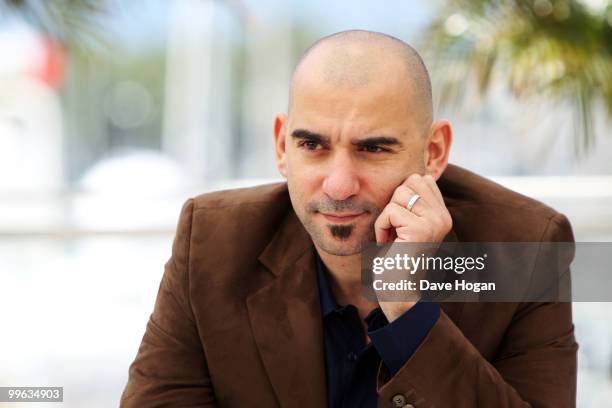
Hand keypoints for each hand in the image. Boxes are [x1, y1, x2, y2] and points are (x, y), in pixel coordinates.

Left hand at [373, 174, 451, 320]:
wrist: (398, 290)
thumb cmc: (396, 257)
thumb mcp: (408, 223)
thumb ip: (414, 201)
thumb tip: (419, 174)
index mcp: (443, 213)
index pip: (421, 178)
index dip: (402, 196)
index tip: (400, 222)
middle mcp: (443, 216)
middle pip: (410, 181)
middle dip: (394, 202)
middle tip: (395, 228)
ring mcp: (434, 222)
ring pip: (398, 195)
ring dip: (386, 216)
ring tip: (392, 237)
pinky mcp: (420, 230)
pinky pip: (390, 212)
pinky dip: (381, 227)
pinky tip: (388, 244)